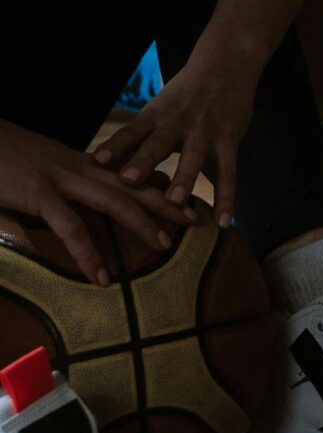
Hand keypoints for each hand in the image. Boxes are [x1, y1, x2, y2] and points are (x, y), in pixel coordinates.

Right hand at [0, 117, 189, 285]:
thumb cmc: (3, 155)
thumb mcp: (38, 169)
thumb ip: (59, 189)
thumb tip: (70, 209)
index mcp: (79, 162)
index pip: (127, 172)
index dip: (156, 183)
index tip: (181, 193)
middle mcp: (78, 168)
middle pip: (132, 183)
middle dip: (165, 199)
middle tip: (194, 216)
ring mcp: (60, 180)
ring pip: (113, 201)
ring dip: (141, 223)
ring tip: (164, 246)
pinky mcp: (39, 195)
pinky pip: (70, 228)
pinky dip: (88, 254)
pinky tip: (101, 276)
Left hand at [92, 43, 262, 230]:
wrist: (225, 64)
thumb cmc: (184, 95)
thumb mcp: (158, 110)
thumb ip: (136, 140)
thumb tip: (99, 167)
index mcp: (155, 116)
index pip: (131, 131)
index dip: (115, 145)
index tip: (98, 161)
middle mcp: (177, 122)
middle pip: (158, 143)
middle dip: (143, 162)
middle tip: (127, 180)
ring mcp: (205, 130)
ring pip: (194, 156)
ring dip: (184, 178)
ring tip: (174, 203)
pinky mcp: (229, 138)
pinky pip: (228, 171)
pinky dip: (226, 197)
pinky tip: (223, 221)